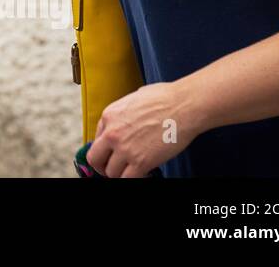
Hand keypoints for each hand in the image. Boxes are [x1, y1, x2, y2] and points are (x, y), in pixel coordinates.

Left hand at [85, 82, 200, 176]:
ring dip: (120, 174)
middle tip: (112, 168)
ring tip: (130, 170)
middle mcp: (112, 133)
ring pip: (111, 173)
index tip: (111, 154)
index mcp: (109, 116)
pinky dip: (133, 179)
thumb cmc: (164, 99)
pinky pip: (128, 179)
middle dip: (103, 166)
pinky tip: (142, 173)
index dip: (104, 150)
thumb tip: (124, 122)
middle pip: (94, 159)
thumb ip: (123, 114)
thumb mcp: (133, 99)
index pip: (96, 140)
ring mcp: (125, 149)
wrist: (183, 106)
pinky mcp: (141, 162)